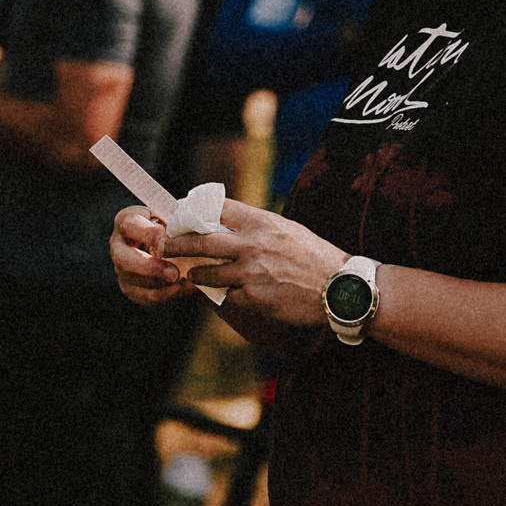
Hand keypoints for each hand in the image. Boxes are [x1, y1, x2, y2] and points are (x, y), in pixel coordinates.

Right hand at [110, 205, 196, 306]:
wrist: (167, 242)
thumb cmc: (171, 224)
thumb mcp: (172, 215)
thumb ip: (178, 218)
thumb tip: (192, 224)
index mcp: (127, 221)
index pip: (132, 226)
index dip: (150, 235)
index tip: (170, 242)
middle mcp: (118, 244)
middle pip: (122, 258)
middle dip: (149, 268)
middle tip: (174, 274)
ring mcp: (120, 267)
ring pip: (132, 280)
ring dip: (159, 284)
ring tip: (182, 282)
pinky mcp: (129, 286)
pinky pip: (142, 296)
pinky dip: (162, 295)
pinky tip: (179, 289)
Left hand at [163, 198, 349, 328]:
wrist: (341, 289)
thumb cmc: (317, 257)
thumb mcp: (289, 230)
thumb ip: (259, 227)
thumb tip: (231, 224)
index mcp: (263, 222)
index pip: (219, 207)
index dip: (195, 207)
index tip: (180, 210)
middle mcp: (253, 245)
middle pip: (202, 241)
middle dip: (178, 243)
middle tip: (164, 244)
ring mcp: (251, 273)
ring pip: (207, 272)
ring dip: (196, 274)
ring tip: (192, 274)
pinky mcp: (254, 298)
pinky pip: (226, 295)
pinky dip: (222, 294)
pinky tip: (221, 294)